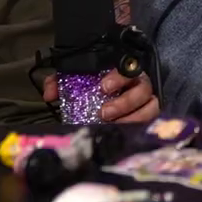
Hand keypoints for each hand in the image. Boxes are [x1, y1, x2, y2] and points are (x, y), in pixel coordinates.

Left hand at [39, 71, 158, 122]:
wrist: (103, 95)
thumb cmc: (93, 85)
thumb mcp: (76, 79)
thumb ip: (61, 81)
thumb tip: (49, 94)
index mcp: (123, 70)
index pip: (129, 68)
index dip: (119, 77)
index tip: (103, 87)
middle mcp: (138, 84)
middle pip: (143, 90)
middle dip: (125, 102)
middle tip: (104, 113)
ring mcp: (146, 100)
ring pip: (151, 107)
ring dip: (134, 118)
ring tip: (114, 126)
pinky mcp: (148, 116)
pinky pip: (151, 121)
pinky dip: (140, 127)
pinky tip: (123, 133)